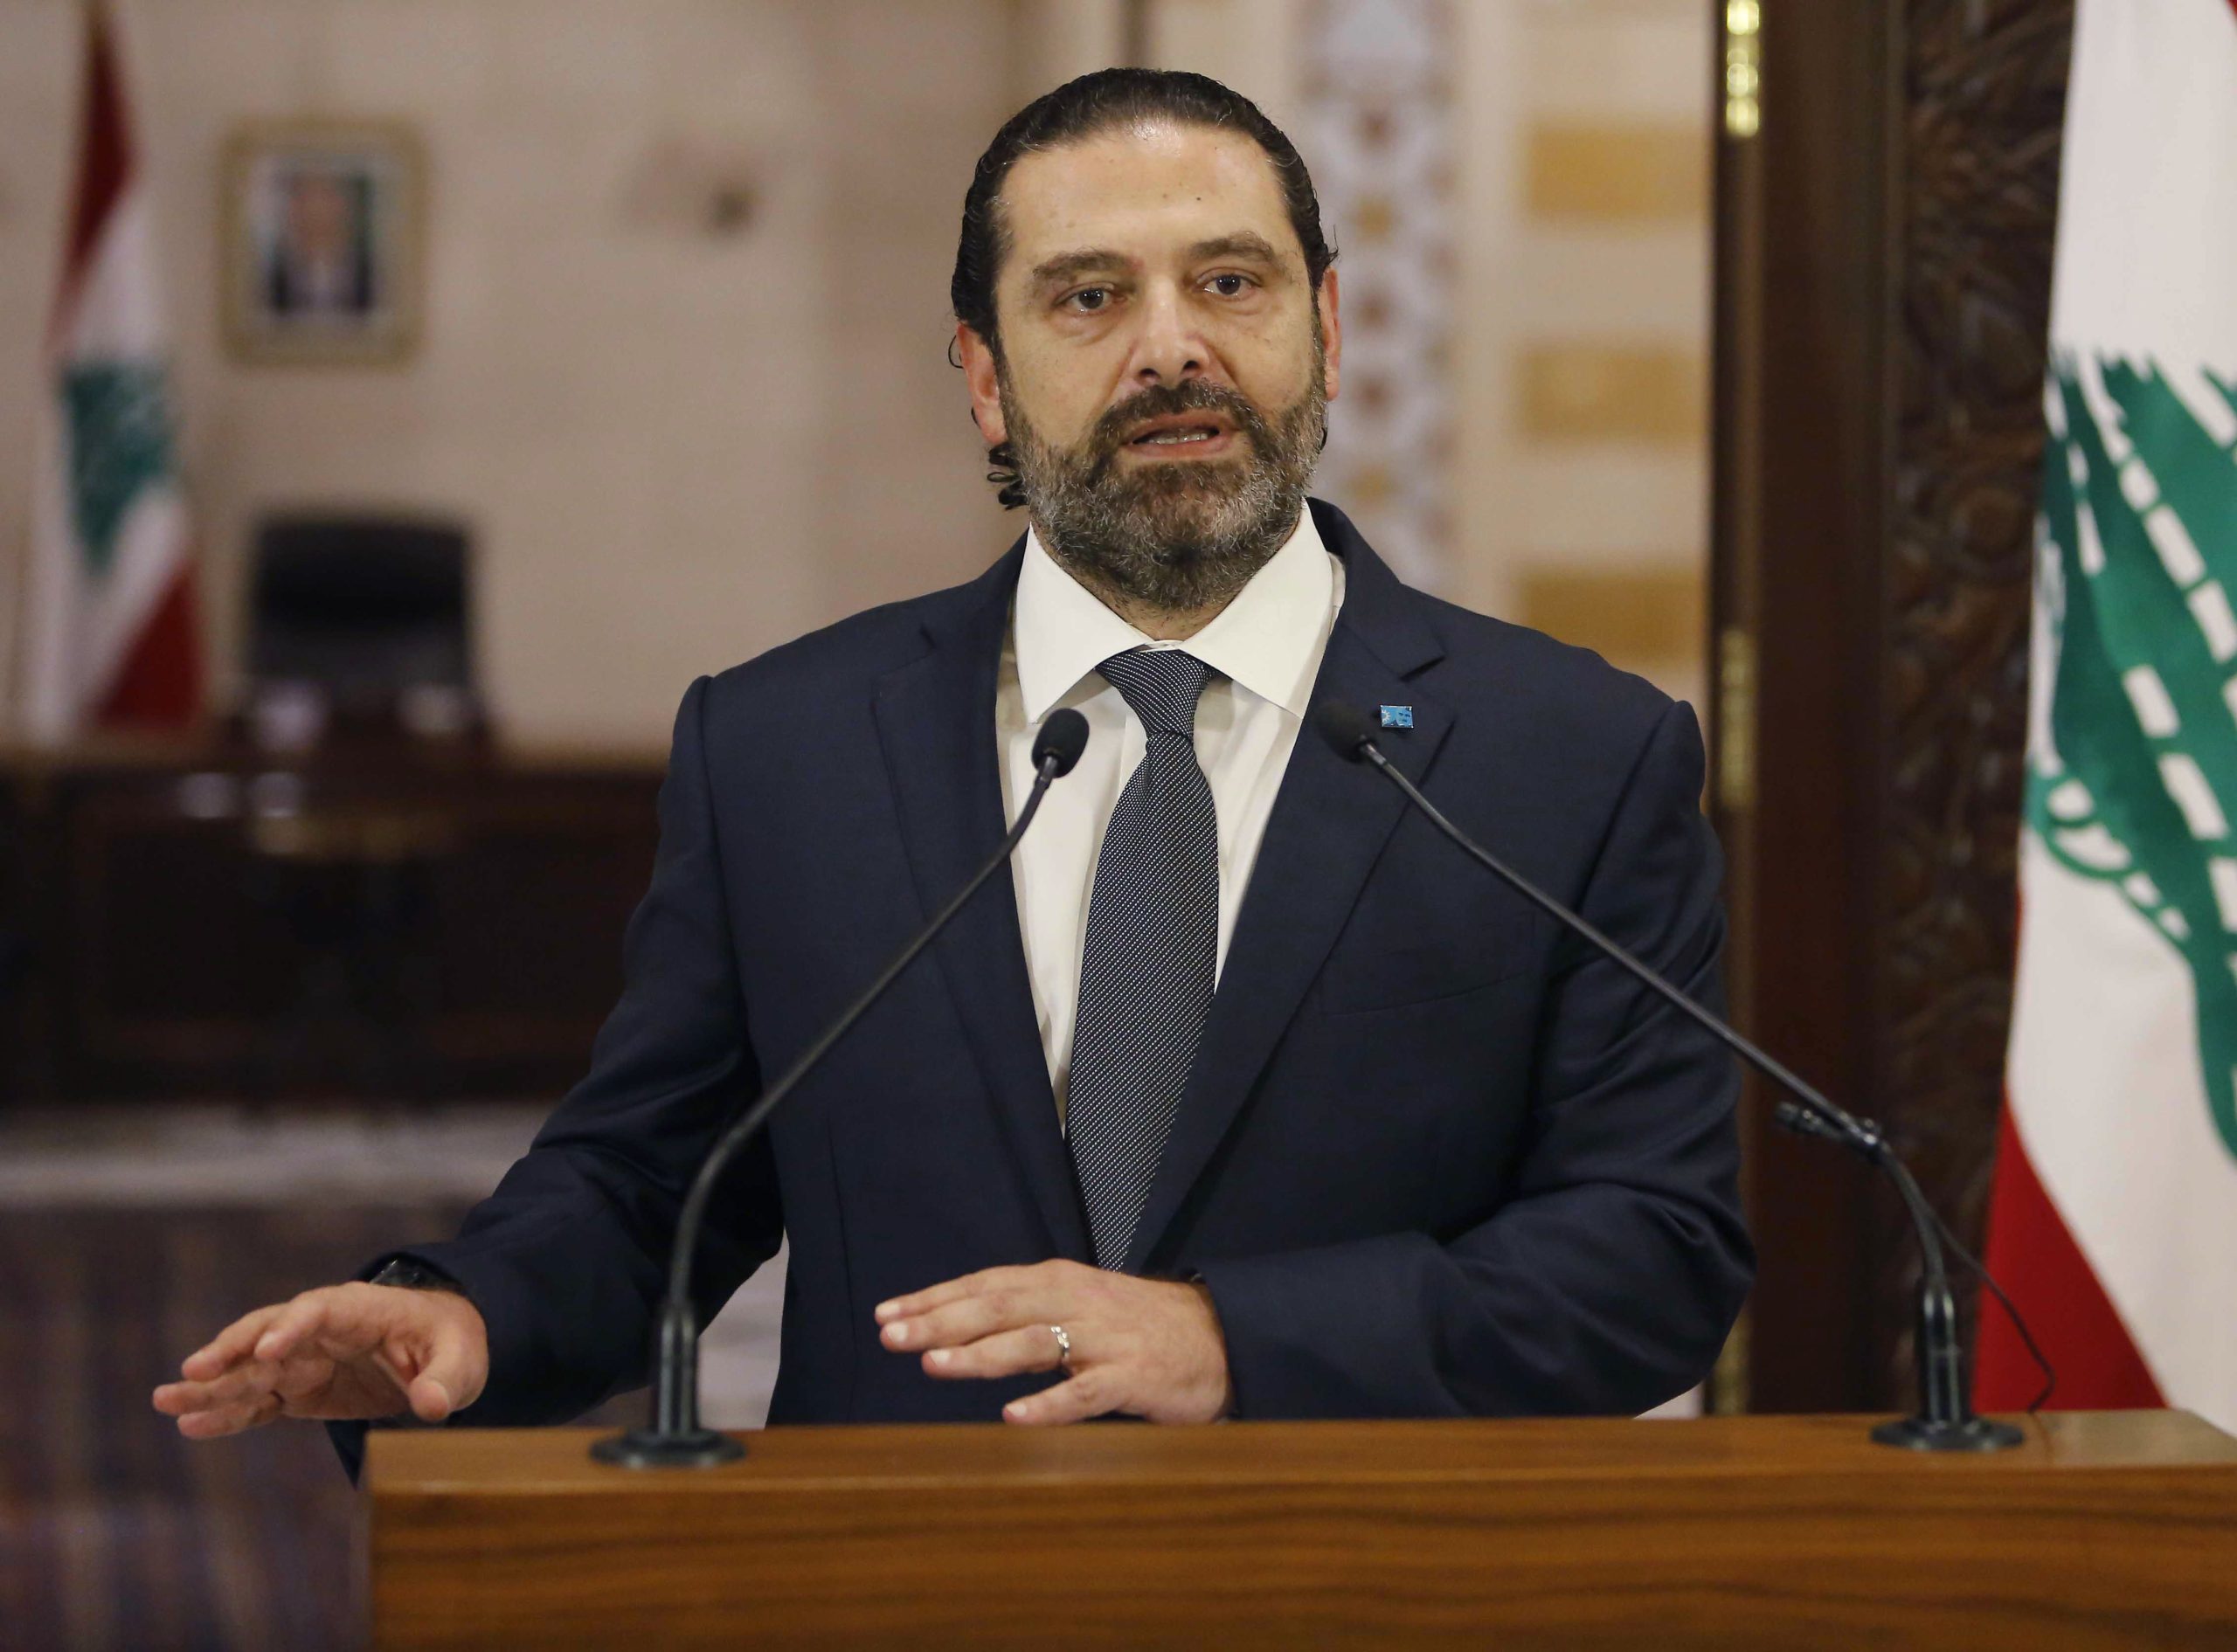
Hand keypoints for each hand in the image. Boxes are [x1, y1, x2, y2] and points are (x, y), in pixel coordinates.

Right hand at [151, 1282, 488, 1438]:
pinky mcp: (299, 1389)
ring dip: (211, 1386)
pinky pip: (258, 1401)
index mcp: (360, 1310)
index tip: (265, 1350)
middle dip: (231, 1352)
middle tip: (192, 1371)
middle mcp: (321, 1330)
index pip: (318, 1310)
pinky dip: (228, 1414)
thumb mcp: (463, 1362)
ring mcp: (305, 1359)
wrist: (444, 1351)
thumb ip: (445, 1380)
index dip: (290, 1327)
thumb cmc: (454, 1345)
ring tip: (166, 1403)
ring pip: (250, 1370)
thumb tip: (433, 1406)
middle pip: (267, 1335)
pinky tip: (193, 1426)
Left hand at [875, 1259, 1232, 1424]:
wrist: (1218, 1336)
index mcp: (1058, 1281)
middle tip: (892, 1336)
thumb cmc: (1135, 1325)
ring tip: (935, 1366)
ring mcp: (1104, 1339)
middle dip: (941, 1321)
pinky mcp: (1133, 1377)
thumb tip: (953, 1330)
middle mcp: (1076, 1302)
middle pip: (998, 1307)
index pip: (984, 1285)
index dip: (934, 1298)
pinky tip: (1014, 1416)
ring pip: (1033, 1342)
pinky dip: (1049, 1404)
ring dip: (981, 1354)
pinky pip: (1085, 1394)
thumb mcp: (1077, 1305)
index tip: (886, 1313)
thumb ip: (1023, 1315)